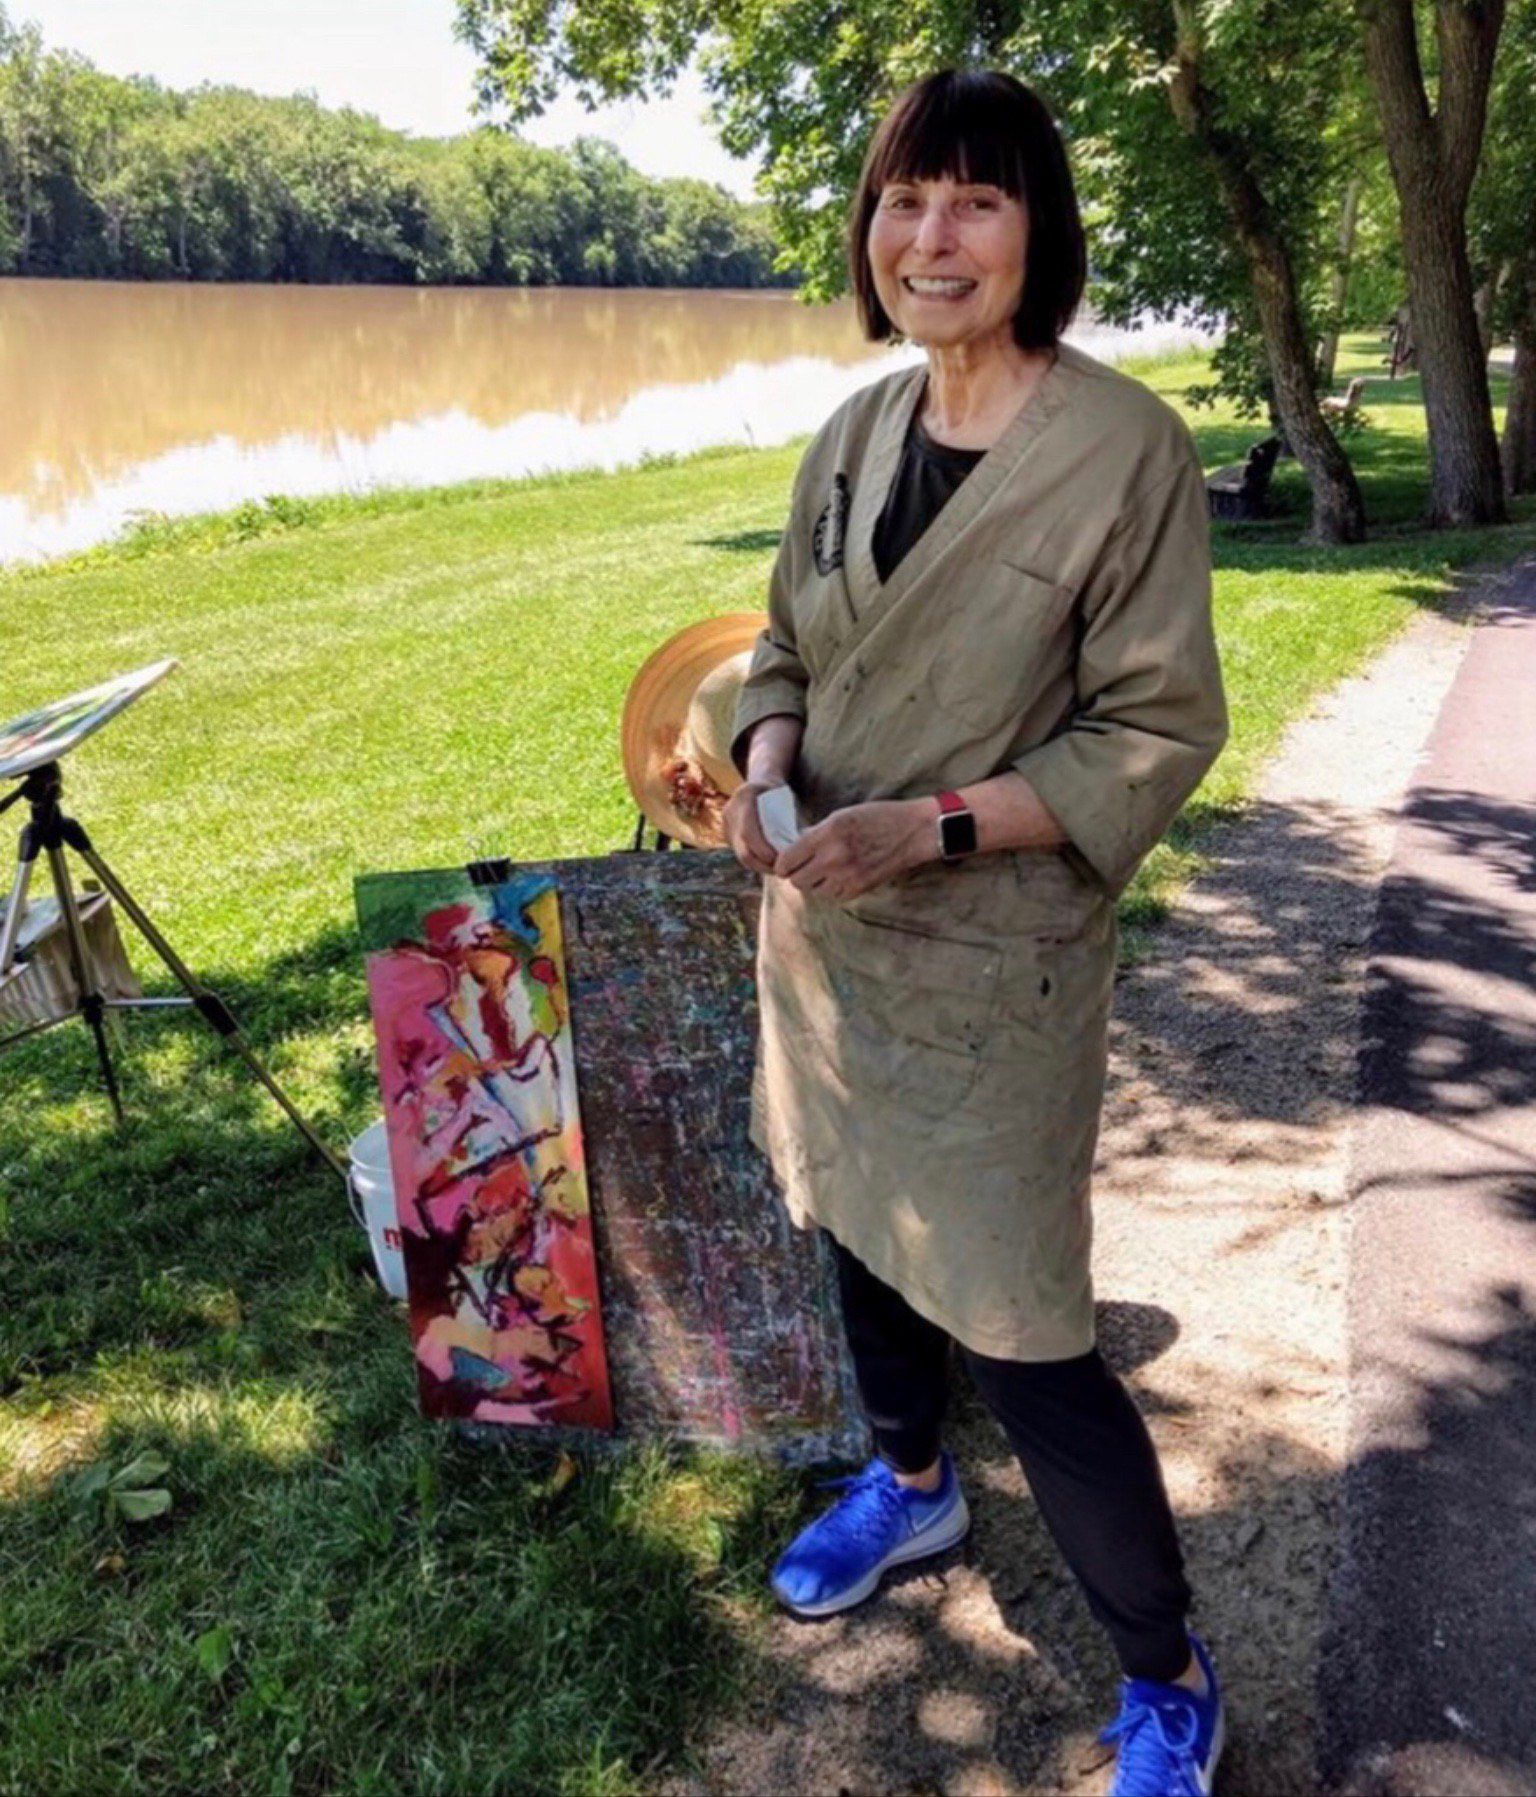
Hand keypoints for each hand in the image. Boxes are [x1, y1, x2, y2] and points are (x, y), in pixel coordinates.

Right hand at [723, 779, 781, 875]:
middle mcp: (731, 810)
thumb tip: (799, 847)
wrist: (761, 781)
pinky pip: (740, 853)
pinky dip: (755, 862)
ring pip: (740, 854)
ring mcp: (726, 823)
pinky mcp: (728, 834)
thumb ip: (788, 818)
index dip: (763, 850)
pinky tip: (768, 865)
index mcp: (745, 797)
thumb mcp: (785, 799)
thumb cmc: (779, 791)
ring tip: (777, 869)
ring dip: (759, 866)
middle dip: (762, 864)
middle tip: (781, 870)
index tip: (780, 860)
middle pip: (742, 848)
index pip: (748, 832)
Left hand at [773, 799, 932, 901]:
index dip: (783, 862)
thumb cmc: (878, 817)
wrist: (913, 832)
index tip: (788, 860)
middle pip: (796, 881)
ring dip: (814, 883)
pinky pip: (832, 897)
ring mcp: (846, 876)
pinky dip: (831, 889)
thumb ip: (815, 833)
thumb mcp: (841, 815)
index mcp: (826, 835)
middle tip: (804, 866)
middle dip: (797, 874)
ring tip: (823, 870)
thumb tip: (793, 848)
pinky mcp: (858, 889)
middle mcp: (833, 858)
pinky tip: (839, 876)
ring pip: (813, 891)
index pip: (786, 861)